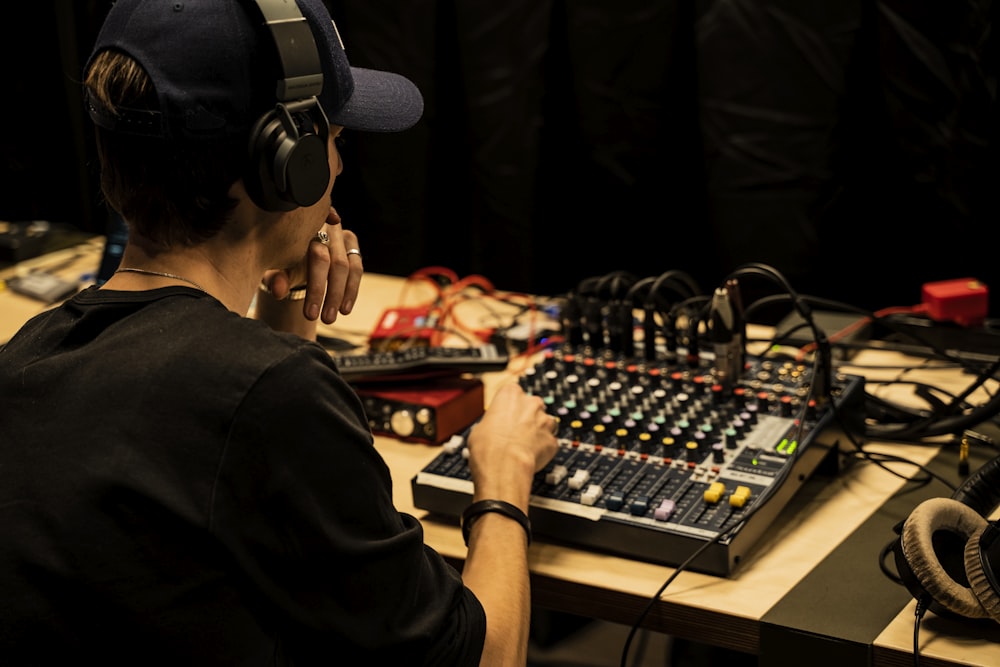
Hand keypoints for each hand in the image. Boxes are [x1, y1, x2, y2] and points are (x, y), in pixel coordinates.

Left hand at [261, 207, 362, 323]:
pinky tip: (344, 309)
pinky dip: (351, 291)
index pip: (318, 259)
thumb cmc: (281, 258)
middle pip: (337, 263)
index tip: (310, 314)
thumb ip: (276, 277)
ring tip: (332, 318)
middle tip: (325, 320)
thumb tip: (278, 291)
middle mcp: (328, 227)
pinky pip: (357, 269)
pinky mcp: (351, 243)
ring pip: (351, 267)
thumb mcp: (275, 267)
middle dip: (332, 295)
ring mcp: (341, 234)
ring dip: (344, 295)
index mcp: (307, 230)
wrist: (292, 247)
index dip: (317, 288)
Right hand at [466, 383, 558, 505]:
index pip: (513, 393)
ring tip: (523, 446)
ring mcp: (545, 421)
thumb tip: (493, 428)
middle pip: (532, 406)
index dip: (508, 407)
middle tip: (514, 432)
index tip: (505, 416)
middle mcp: (531, 403)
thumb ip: (493, 421)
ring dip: (537, 432)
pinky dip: (542, 449)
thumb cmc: (488, 446)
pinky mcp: (552, 440)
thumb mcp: (479, 426)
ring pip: (545, 423)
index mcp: (511, 394)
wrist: (503, 465)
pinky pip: (549, 442)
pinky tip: (530, 456)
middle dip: (526, 417)